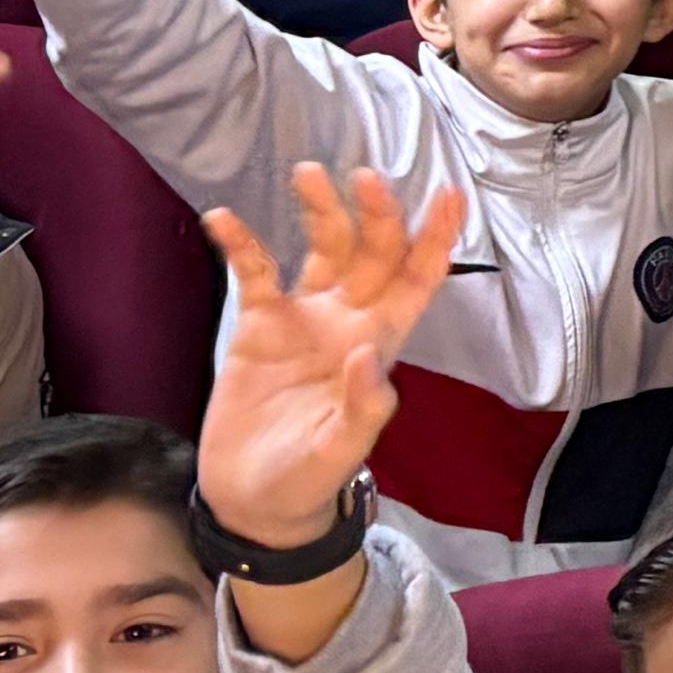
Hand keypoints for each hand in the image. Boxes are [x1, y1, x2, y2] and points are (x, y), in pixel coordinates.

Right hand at [195, 164, 471, 549]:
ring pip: (323, 249)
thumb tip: (367, 353)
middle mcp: (348, 320)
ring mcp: (304, 319)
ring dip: (321, 210)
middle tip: (366, 177)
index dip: (436, 238)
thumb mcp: (341, 449)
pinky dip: (242, 244)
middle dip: (376, 213)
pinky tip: (222, 218)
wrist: (253, 498)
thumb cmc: (309, 477)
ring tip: (309, 173)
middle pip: (372, 252)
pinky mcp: (258, 326)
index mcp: (381, 344)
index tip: (449, 194)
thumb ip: (362, 407)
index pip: (418, 279)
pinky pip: (255, 274)